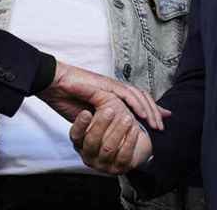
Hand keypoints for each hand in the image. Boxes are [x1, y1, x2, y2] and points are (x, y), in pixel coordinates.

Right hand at [37, 61, 168, 129]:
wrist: (54, 84)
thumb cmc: (67, 98)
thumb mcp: (89, 114)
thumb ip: (103, 119)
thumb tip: (111, 132)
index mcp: (112, 94)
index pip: (137, 101)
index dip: (150, 110)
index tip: (160, 123)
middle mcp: (115, 88)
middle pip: (142, 98)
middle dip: (155, 112)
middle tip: (162, 126)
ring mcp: (111, 85)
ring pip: (138, 96)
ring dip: (149, 109)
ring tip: (156, 124)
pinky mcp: (106, 85)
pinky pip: (126, 94)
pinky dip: (137, 104)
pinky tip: (142, 115)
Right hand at [69, 108, 152, 173]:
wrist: (134, 149)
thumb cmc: (108, 127)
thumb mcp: (95, 113)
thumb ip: (88, 101)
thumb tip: (73, 86)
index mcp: (81, 142)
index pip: (76, 135)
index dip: (81, 125)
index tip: (86, 113)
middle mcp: (89, 154)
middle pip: (92, 141)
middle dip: (102, 124)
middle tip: (110, 110)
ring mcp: (103, 163)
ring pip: (109, 148)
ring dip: (118, 131)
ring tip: (127, 118)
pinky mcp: (119, 168)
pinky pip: (124, 156)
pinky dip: (130, 141)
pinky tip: (135, 131)